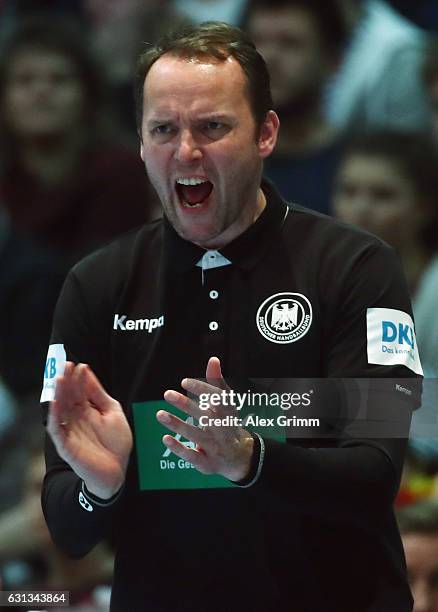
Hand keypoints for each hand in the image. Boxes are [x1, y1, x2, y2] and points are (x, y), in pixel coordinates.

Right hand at [47, 362, 132, 498]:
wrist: (118, 470)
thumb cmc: (116, 443)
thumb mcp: (112, 412)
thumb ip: (100, 395)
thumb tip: (89, 373)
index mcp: (87, 410)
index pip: (80, 391)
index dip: (79, 378)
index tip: (80, 365)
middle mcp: (76, 418)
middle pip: (68, 397)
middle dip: (67, 381)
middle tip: (67, 366)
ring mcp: (70, 431)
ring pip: (60, 409)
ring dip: (59, 394)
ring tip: (60, 379)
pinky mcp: (66, 445)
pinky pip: (56, 429)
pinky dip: (54, 416)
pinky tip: (55, 403)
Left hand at [158, 357, 253, 481]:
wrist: (240, 457)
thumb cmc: (227, 423)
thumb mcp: (226, 403)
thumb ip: (216, 382)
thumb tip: (213, 359)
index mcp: (228, 413)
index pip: (217, 399)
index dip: (202, 390)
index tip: (184, 382)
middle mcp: (223, 430)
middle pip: (204, 416)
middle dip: (186, 405)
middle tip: (167, 394)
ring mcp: (215, 448)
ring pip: (196, 435)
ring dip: (177, 424)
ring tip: (160, 414)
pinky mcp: (207, 463)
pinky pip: (192, 456)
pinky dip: (179, 448)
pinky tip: (165, 438)